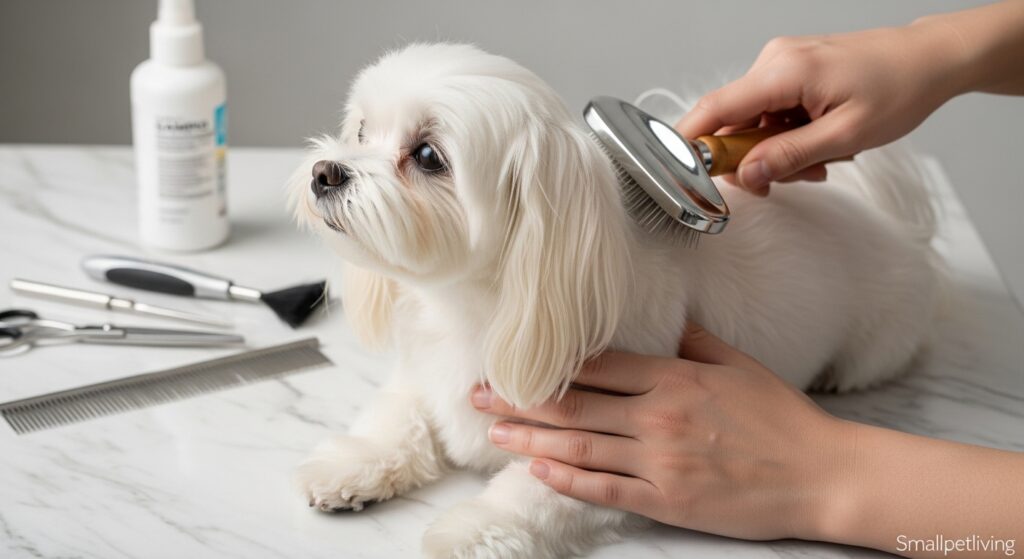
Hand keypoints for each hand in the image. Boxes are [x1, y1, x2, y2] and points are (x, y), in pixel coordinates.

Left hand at [469, 323, 850, 540]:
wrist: (821, 474)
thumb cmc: (782, 416)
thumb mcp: (740, 365)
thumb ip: (696, 340)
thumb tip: (671, 315)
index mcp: (674, 377)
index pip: (597, 366)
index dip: (549, 365)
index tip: (515, 362)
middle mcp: (658, 416)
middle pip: (575, 405)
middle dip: (520, 401)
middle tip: (478, 397)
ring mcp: (660, 460)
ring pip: (580, 446)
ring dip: (531, 439)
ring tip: (493, 434)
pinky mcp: (668, 500)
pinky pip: (606, 489)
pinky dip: (568, 480)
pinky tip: (538, 471)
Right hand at [675, 19, 971, 194]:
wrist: (931, 59)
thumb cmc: (899, 89)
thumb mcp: (846, 135)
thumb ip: (790, 156)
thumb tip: (748, 176)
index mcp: (785, 71)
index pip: (715, 109)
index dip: (690, 144)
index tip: (679, 174)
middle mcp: (774, 60)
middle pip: (732, 121)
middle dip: (755, 158)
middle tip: (796, 177)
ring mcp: (781, 62)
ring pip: (753, 121)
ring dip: (778, 149)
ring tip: (822, 159)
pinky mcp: (790, 69)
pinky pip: (770, 111)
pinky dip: (787, 134)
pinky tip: (818, 141)